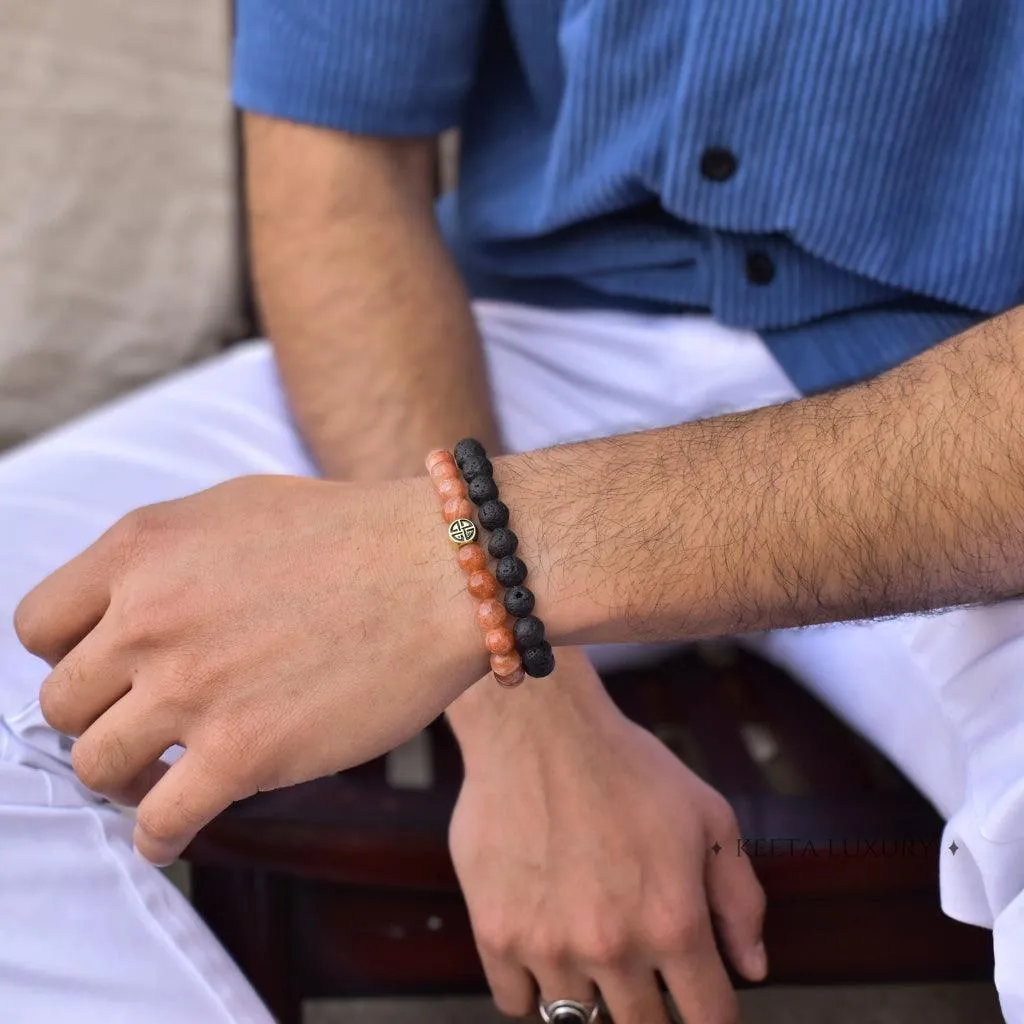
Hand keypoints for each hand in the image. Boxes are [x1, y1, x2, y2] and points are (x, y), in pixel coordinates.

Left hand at [15, 474, 482, 864]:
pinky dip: (157, 838)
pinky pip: (158, 823)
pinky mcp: (244, 754)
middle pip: (61, 702)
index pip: (37, 624)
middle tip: (138, 725)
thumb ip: (163, 556)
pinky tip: (174, 833)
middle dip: (97, 716)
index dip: (67, 655)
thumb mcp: (235, 507)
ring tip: (154, 779)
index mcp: (141, 549)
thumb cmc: (353, 533)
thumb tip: (125, 607)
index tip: (104, 672)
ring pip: (96, 765)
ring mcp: (193, 689)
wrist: (442, 571)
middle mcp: (150, 617)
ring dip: (120, 779)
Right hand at [449, 650, 765, 1023]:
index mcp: (673, 923)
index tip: (699, 1005)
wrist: (537, 728)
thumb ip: (739, 900)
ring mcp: (548, 945)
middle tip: (641, 971)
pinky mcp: (496, 933)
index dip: (710, 1016)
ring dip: (590, 994)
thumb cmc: (627, 766)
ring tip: (588, 944)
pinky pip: (515, 1002)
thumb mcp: (708, 817)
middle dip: (651, 1009)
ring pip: (576, 1019)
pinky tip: (544, 944)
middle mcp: (613, 946)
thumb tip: (752, 969)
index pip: (708, 1019)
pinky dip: (531, 986)